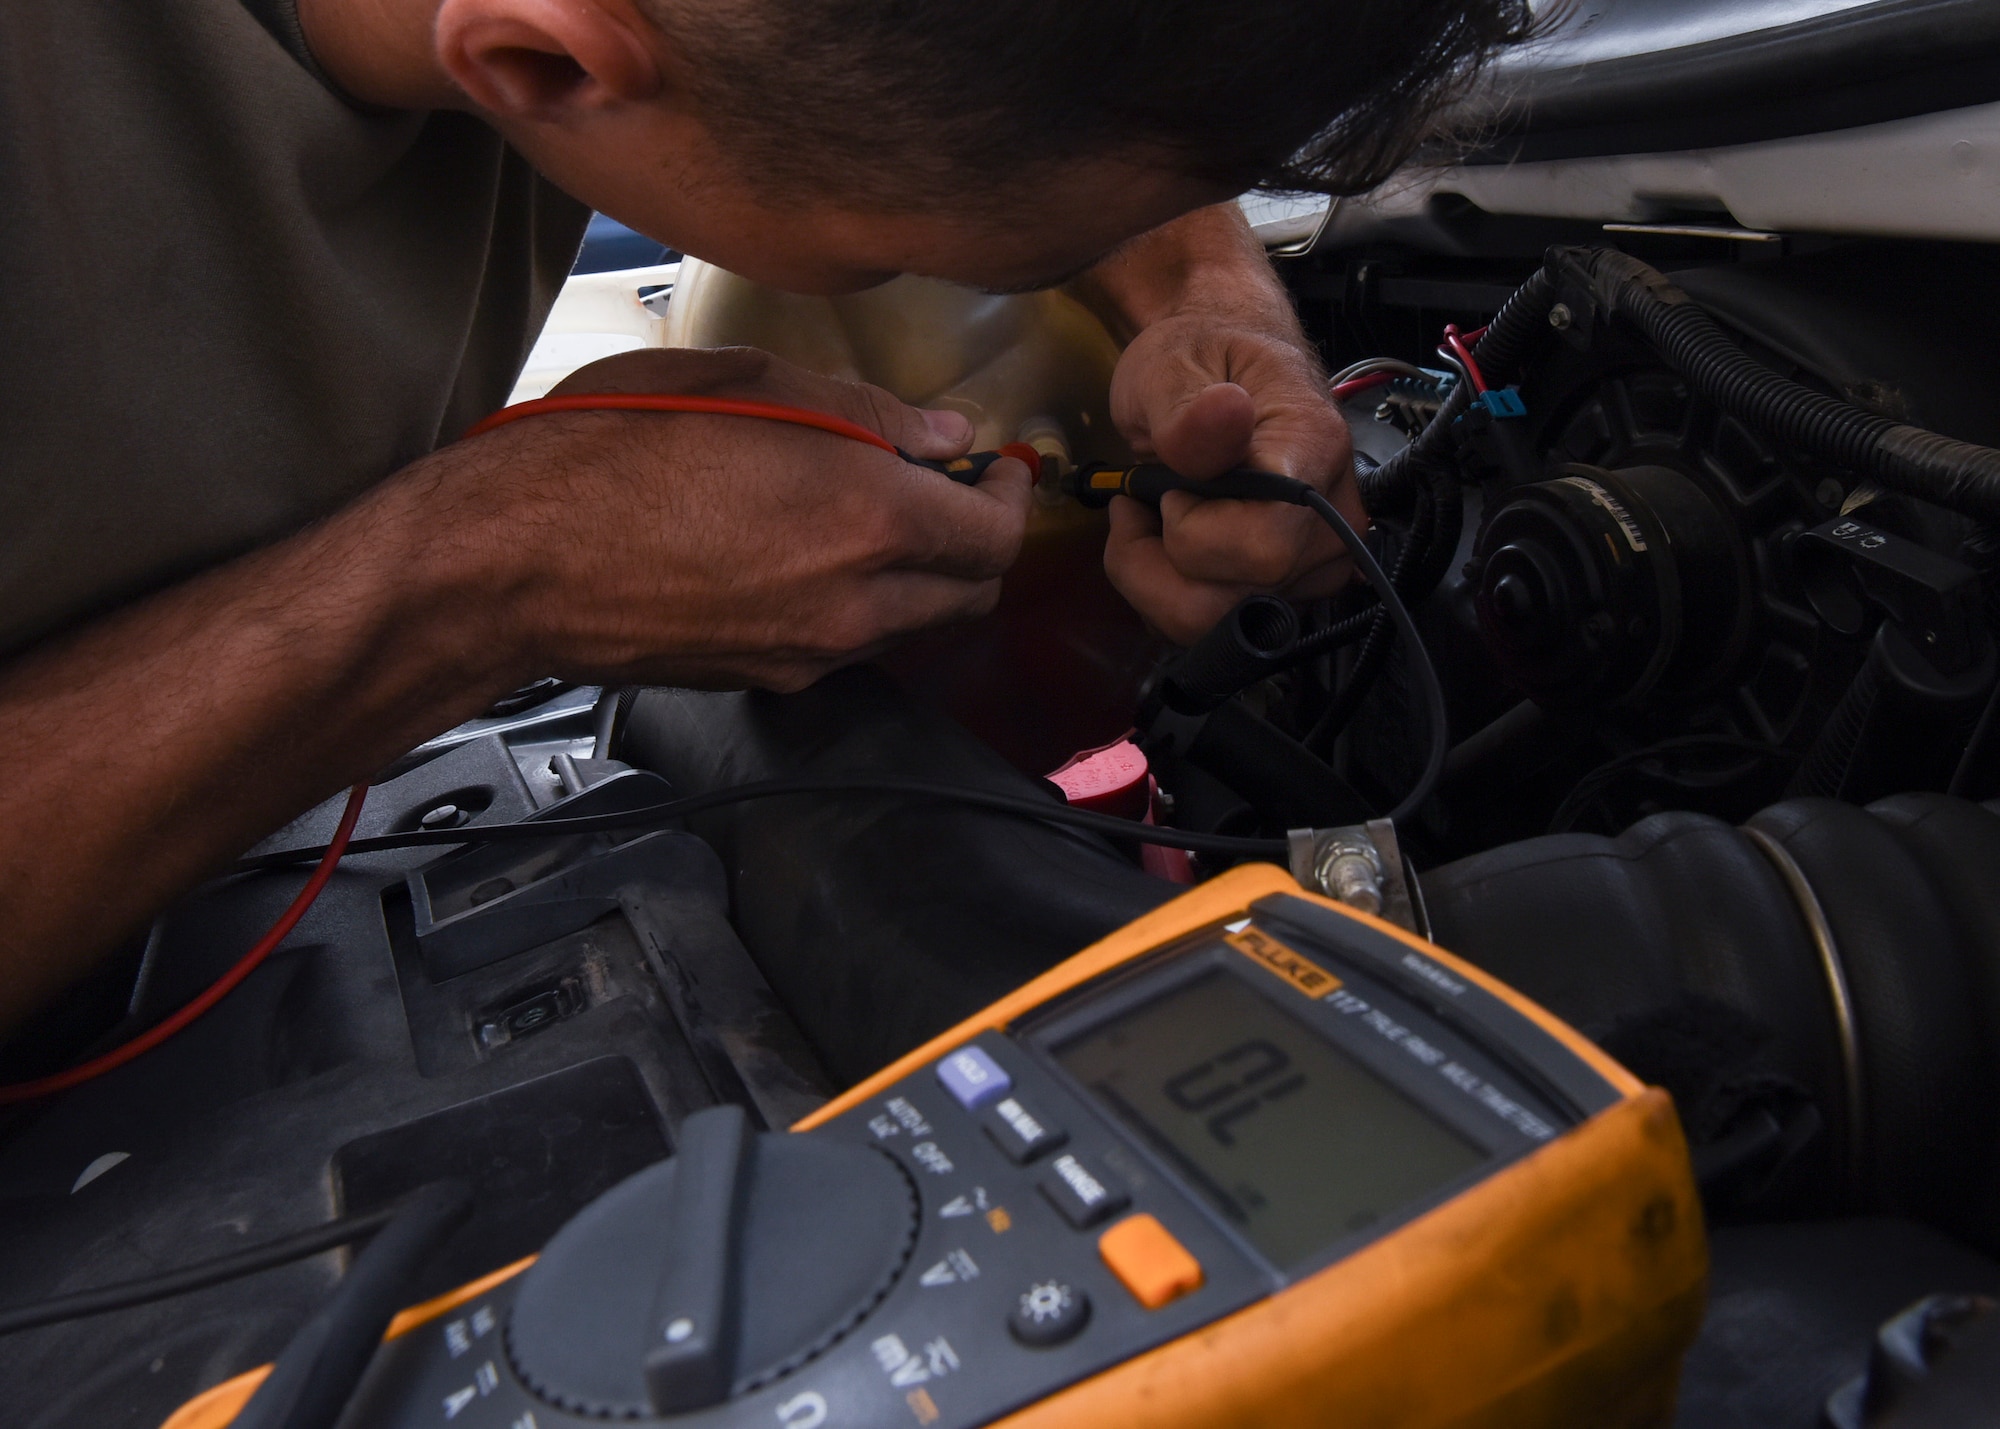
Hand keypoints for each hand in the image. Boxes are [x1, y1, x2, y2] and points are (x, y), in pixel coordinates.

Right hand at [436, 346, 1031, 690]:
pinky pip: (849, 646)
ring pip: (913, 627)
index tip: (997, 467)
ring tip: (875, 516)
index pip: (995, 535)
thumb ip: (866, 414)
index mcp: (869, 520)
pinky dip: (861, 605)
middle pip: (971, 595)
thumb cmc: (611, 449)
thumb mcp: (747, 385)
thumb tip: (943, 435)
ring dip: (921, 578)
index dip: (1010, 499)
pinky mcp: (766, 677)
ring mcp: (812, 652)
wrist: (511, 561)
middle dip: (979, 544)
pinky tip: (813, 556)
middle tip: (953, 492)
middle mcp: (856, 602)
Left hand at [1102, 312, 1365, 644]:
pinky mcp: (1288, 588)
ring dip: (1156, 581)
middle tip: (1136, 502)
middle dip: (1157, 562)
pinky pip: (1212, 623)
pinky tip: (1164, 541)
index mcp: (1315, 450)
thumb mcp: (1172, 365)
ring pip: (1218, 622)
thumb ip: (1186, 406)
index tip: (1170, 485)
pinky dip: (1167, 592)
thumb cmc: (1202, 360)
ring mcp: (1316, 562)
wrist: (1221, 372)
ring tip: (1146, 520)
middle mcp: (1333, 519)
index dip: (1194, 531)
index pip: (1262, 545)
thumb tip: (1223, 418)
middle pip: (1237, 598)